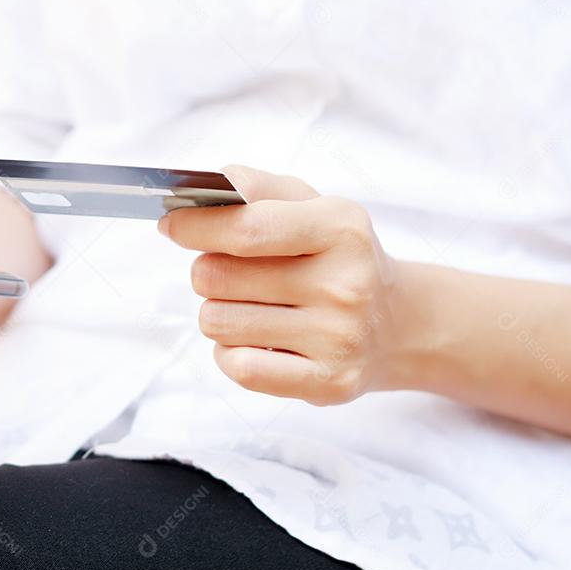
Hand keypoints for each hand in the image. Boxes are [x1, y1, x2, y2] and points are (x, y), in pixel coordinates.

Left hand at [159, 165, 398, 404]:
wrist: (399, 324)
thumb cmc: (338, 257)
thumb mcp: (314, 206)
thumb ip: (259, 188)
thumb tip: (209, 186)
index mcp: (340, 229)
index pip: (245, 228)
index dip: (194, 226)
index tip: (171, 225)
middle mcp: (344, 284)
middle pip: (216, 276)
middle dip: (207, 271)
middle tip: (228, 273)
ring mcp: (339, 338)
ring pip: (218, 323)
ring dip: (217, 313)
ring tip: (248, 307)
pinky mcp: (328, 383)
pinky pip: (239, 367)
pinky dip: (230, 353)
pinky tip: (255, 341)